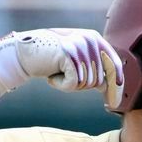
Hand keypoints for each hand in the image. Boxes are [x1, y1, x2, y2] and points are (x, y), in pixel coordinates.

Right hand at [0, 28, 122, 103]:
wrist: (25, 53)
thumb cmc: (52, 60)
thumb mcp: (77, 64)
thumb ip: (94, 71)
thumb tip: (111, 87)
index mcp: (96, 39)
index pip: (113, 65)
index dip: (115, 85)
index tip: (114, 102)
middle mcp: (90, 39)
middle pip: (98, 79)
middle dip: (81, 85)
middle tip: (65, 76)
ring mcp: (79, 46)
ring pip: (86, 83)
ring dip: (70, 85)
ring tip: (57, 72)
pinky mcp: (68, 55)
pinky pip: (74, 84)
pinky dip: (62, 85)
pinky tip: (52, 75)